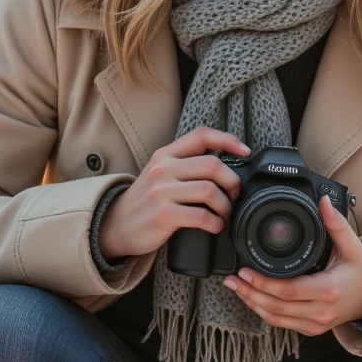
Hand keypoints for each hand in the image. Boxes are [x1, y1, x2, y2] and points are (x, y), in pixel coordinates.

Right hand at [98, 127, 249, 259]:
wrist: (116, 224)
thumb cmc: (145, 200)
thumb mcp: (159, 173)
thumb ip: (184, 164)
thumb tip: (223, 165)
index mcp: (165, 154)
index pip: (201, 136)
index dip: (228, 140)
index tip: (245, 152)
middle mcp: (163, 169)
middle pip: (213, 165)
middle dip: (233, 182)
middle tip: (234, 194)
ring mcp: (162, 191)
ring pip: (210, 191)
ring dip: (226, 205)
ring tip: (224, 213)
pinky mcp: (164, 214)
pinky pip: (202, 216)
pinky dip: (215, 223)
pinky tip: (214, 226)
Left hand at [223, 193, 361, 333]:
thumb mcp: (352, 246)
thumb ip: (336, 224)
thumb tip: (323, 202)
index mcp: (328, 290)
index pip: (288, 290)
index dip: (263, 282)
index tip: (245, 269)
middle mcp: (321, 311)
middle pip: (276, 307)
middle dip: (250, 293)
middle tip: (232, 279)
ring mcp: (316, 324)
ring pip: (276, 318)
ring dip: (253, 303)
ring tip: (236, 288)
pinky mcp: (312, 329)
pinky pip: (283, 324)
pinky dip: (265, 312)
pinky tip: (252, 299)